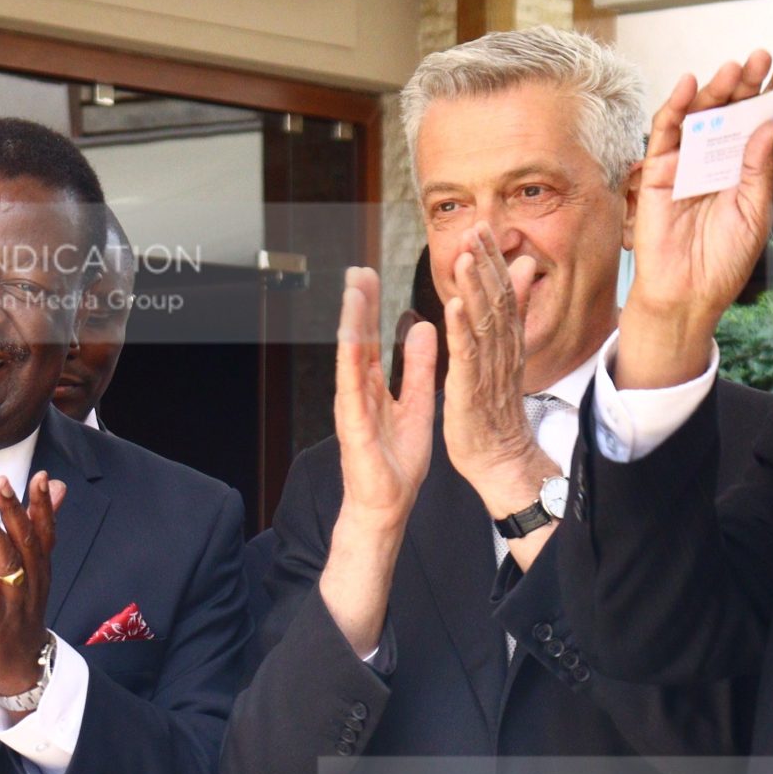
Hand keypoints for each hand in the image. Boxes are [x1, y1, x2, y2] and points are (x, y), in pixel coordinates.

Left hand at [0, 471, 64, 698]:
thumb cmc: (23, 613)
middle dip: (15, 510)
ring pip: (8, 562)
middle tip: (3, 482)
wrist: (21, 666)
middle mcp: (32, 580)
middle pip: (27, 540)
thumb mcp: (37, 570)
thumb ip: (42, 527)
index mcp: (40, 567)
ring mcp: (15, 599)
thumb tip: (58, 487)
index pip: (45, 530)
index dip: (43, 504)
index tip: (40, 475)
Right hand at [320, 266, 433, 655]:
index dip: (371, 306)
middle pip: (357, 339)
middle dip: (357, 304)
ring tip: (354, 290)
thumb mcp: (418, 403)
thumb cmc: (399, 461)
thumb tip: (421, 326)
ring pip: (351, 356)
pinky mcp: (353, 424)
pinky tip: (354, 334)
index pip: (371, 338)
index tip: (370, 274)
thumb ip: (417, 367)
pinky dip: (352, 359)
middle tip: (358, 268)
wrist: (388, 505)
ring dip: (352, 322)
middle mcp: (357, 391)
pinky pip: (353, 386)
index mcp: (373, 386)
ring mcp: (352, 406)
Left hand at [439, 227, 554, 520]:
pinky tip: (453, 306)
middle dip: (485, 263)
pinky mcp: (472, 389)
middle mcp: (502, 349)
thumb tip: (522, 268)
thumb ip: (512, 311)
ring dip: (474, 288)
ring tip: (465, 255)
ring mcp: (489, 368)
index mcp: (506, 340)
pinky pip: (468, 355)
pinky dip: (461, 330)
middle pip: (496, 298)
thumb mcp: (505, 351)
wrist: (501, 456)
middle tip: (477, 227)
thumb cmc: (497, 407)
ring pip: (484, 322)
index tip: (482, 228)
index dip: (492, 259)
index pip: (501, 292)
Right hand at [614, 49, 772, 387]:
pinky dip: (674, 108)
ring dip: (717, 90)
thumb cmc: (722, 262)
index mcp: (747, 169)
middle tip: (763, 58)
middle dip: (749, 83)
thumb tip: (766, 126)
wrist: (687, 294)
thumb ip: (758, 169)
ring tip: (734, 69)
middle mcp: (719, 160)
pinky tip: (690, 86)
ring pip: (702, 116)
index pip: (763, 121)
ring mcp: (688, 164)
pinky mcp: (659, 173)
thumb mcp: (754, 212)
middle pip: (734, 111)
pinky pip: (665, 135)